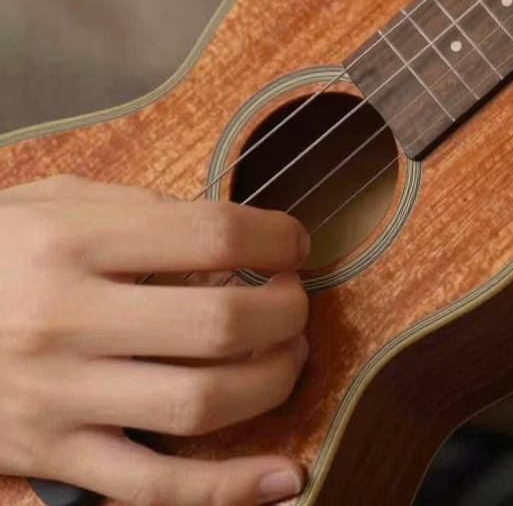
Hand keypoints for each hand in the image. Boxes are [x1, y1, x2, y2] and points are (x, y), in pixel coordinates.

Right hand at [0, 175, 311, 505]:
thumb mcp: (53, 201)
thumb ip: (141, 209)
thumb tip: (231, 235)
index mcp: (73, 243)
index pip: (212, 237)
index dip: (276, 240)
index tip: (293, 244)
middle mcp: (66, 322)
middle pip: (219, 325)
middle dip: (286, 312)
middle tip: (295, 301)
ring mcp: (58, 398)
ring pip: (199, 404)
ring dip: (272, 381)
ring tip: (291, 356)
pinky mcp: (51, 460)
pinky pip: (152, 488)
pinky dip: (227, 489)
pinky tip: (284, 476)